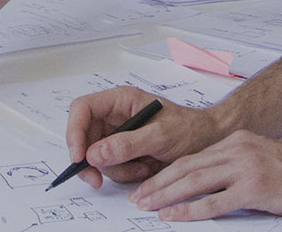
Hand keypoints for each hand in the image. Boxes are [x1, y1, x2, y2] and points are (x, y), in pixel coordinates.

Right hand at [66, 87, 228, 187]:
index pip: (82, 109)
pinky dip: (126, 173)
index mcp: (121, 100)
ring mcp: (118, 133)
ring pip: (96, 157)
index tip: (79, 157)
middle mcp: (115, 115)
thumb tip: (94, 153)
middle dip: (92, 160)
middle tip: (97, 180)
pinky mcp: (123, 150)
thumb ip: (127, 144)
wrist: (207, 140)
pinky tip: (146, 167)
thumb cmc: (190, 128)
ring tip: (145, 166)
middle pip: (84, 137)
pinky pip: (110, 166)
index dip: (74, 132)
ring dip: (117, 169)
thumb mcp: (160, 136)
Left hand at [130, 131, 281, 220]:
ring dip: (166, 196)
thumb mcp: (262, 162)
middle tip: (138, 198)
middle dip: (158, 184)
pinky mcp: (255, 187)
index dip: (167, 174)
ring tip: (147, 206)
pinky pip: (214, 201)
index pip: (193, 159)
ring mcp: (247, 167)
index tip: (148, 187)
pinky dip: (189, 210)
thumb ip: (236, 168)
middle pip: (188, 168)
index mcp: (238, 141)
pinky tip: (173, 216)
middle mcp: (239, 149)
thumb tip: (207, 188)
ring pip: (195, 182)